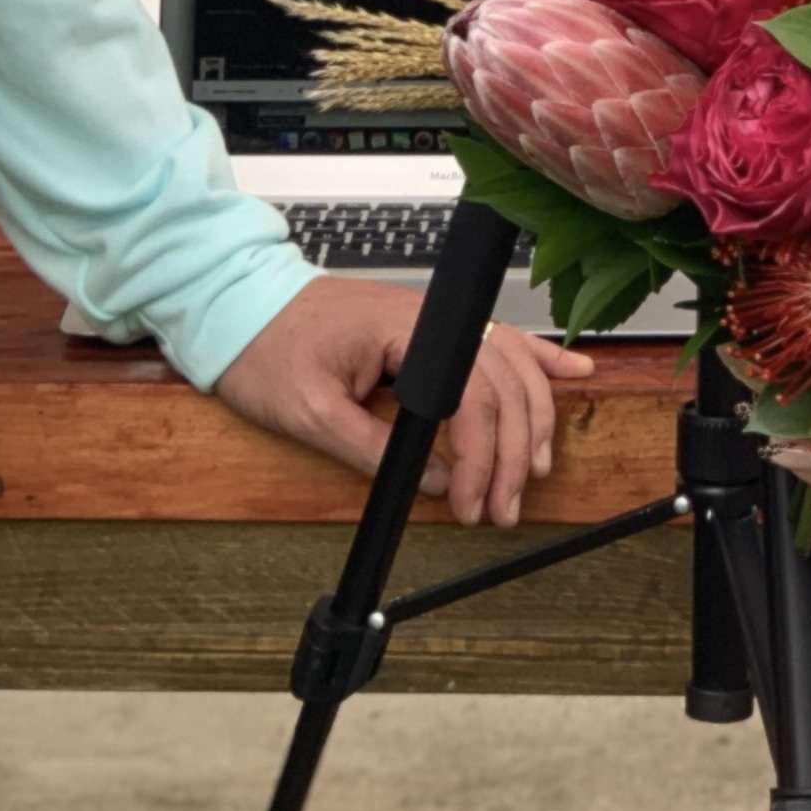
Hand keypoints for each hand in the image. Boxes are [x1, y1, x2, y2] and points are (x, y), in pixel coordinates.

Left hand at [214, 278, 590, 529]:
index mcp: (402, 331)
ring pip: (511, 365)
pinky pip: (497, 341)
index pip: (469, 397)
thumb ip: (372, 450)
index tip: (470, 503)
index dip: (480, 457)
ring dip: (531, 420)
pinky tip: (571, 373)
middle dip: (513, 453)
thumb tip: (433, 483)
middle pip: (502, 384)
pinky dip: (538, 360)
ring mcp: (434, 320)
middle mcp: (429, 319)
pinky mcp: (430, 327)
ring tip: (531, 472)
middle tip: (501, 508)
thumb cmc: (265, 347)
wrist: (239, 302)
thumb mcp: (307, 413)